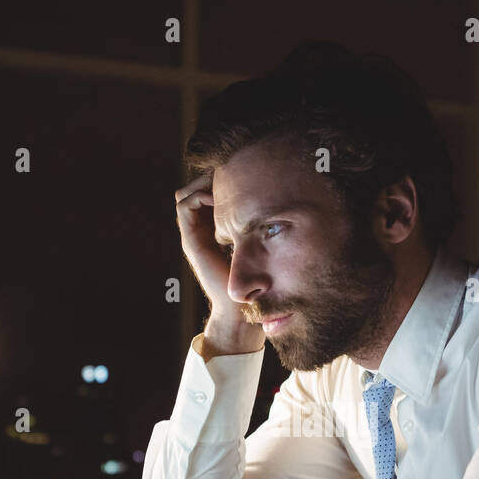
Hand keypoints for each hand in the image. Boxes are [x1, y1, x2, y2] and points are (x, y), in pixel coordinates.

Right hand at [174, 173, 263, 357]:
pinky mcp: (192, 240)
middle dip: (216, 174)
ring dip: (207, 181)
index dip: (227, 177)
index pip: (214, 190)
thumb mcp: (267, 247)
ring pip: (190, 192)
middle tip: (238, 169)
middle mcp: (204, 228)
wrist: (242, 309)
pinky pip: (186, 204)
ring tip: (229, 178)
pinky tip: (224, 196)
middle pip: (199, 187)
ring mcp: (195, 233)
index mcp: (220, 229)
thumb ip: (269, 230)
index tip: (248, 171)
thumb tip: (292, 203)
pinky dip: (201, 194)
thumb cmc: (260, 283)